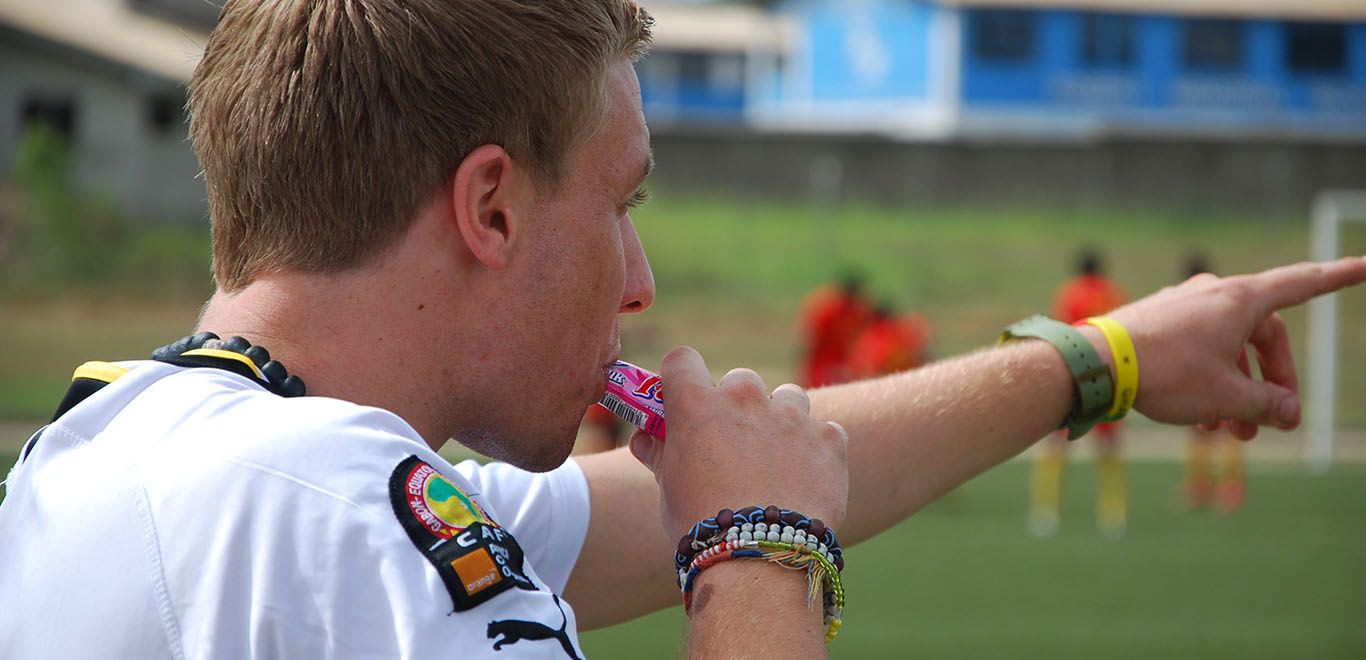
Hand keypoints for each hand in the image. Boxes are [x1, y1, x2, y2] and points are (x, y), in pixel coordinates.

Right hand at [629, 346, 848, 537]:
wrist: (759, 557)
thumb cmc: (701, 523)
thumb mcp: (669, 487)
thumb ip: (659, 453)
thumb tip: (644, 439)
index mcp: (697, 404)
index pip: (682, 360)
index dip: (682, 377)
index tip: (685, 399)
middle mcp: (745, 398)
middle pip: (740, 380)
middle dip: (737, 405)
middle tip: (734, 444)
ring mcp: (791, 416)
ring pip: (788, 397)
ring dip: (782, 419)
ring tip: (776, 460)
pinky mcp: (829, 439)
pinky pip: (824, 431)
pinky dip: (816, 449)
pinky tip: (806, 479)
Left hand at [1108, 256, 1365, 439]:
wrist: (1096, 363)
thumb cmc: (1165, 373)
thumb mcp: (1226, 397)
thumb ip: (1266, 404)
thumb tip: (1288, 412)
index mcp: (1240, 300)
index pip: (1302, 284)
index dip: (1338, 277)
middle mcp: (1213, 293)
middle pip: (1263, 335)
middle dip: (1273, 381)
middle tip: (1277, 423)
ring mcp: (1183, 305)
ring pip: (1228, 348)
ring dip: (1238, 389)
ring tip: (1234, 435)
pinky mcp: (1159, 322)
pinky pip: (1198, 350)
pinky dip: (1209, 380)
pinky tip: (1202, 421)